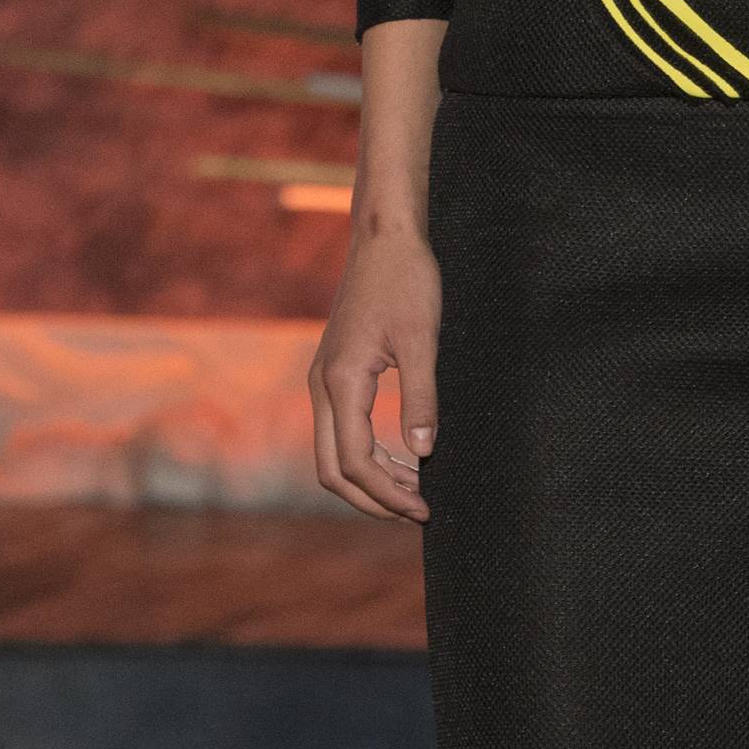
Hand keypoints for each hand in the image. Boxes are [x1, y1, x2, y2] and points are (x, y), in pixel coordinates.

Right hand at [309, 216, 441, 522]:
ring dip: (369, 479)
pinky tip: (401, 457)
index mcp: (342, 381)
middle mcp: (323, 385)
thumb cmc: (406, 280)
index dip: (388, 494)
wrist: (384, 236)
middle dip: (371, 500)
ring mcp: (323, 380)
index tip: (425, 508)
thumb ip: (421, 399)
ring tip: (414, 489)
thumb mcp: (422, 339)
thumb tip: (423, 455)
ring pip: (332, 454)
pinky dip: (366, 455)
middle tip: (417, 511)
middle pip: (332, 470)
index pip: (355, 461)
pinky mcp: (334, 373)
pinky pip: (340, 431)